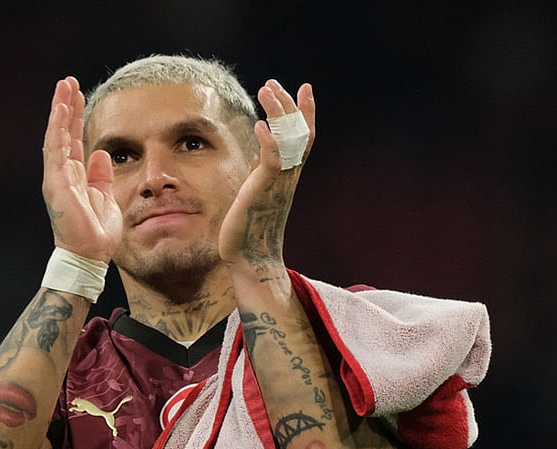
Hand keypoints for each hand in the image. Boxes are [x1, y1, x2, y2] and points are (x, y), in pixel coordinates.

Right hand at [41, 77, 122, 262]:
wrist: (90, 255)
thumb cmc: (97, 233)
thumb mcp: (105, 196)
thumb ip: (101, 175)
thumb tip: (101, 154)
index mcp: (75, 176)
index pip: (72, 140)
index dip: (75, 117)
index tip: (78, 94)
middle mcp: (62, 173)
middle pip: (62, 133)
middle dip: (66, 106)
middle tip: (68, 81)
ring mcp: (57, 177)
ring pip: (56, 136)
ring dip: (60, 110)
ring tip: (63, 86)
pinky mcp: (55, 182)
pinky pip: (55, 149)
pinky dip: (57, 128)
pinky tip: (61, 109)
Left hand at [218, 79, 315, 276]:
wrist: (252, 259)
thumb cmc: (251, 230)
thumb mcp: (257, 194)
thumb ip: (262, 175)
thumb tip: (259, 162)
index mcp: (288, 175)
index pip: (303, 137)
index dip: (306, 111)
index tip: (303, 87)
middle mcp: (288, 176)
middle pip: (298, 132)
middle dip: (289, 104)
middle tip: (274, 82)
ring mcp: (278, 183)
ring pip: (287, 141)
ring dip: (278, 113)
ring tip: (266, 89)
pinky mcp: (263, 191)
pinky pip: (271, 162)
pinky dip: (269, 142)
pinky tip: (259, 125)